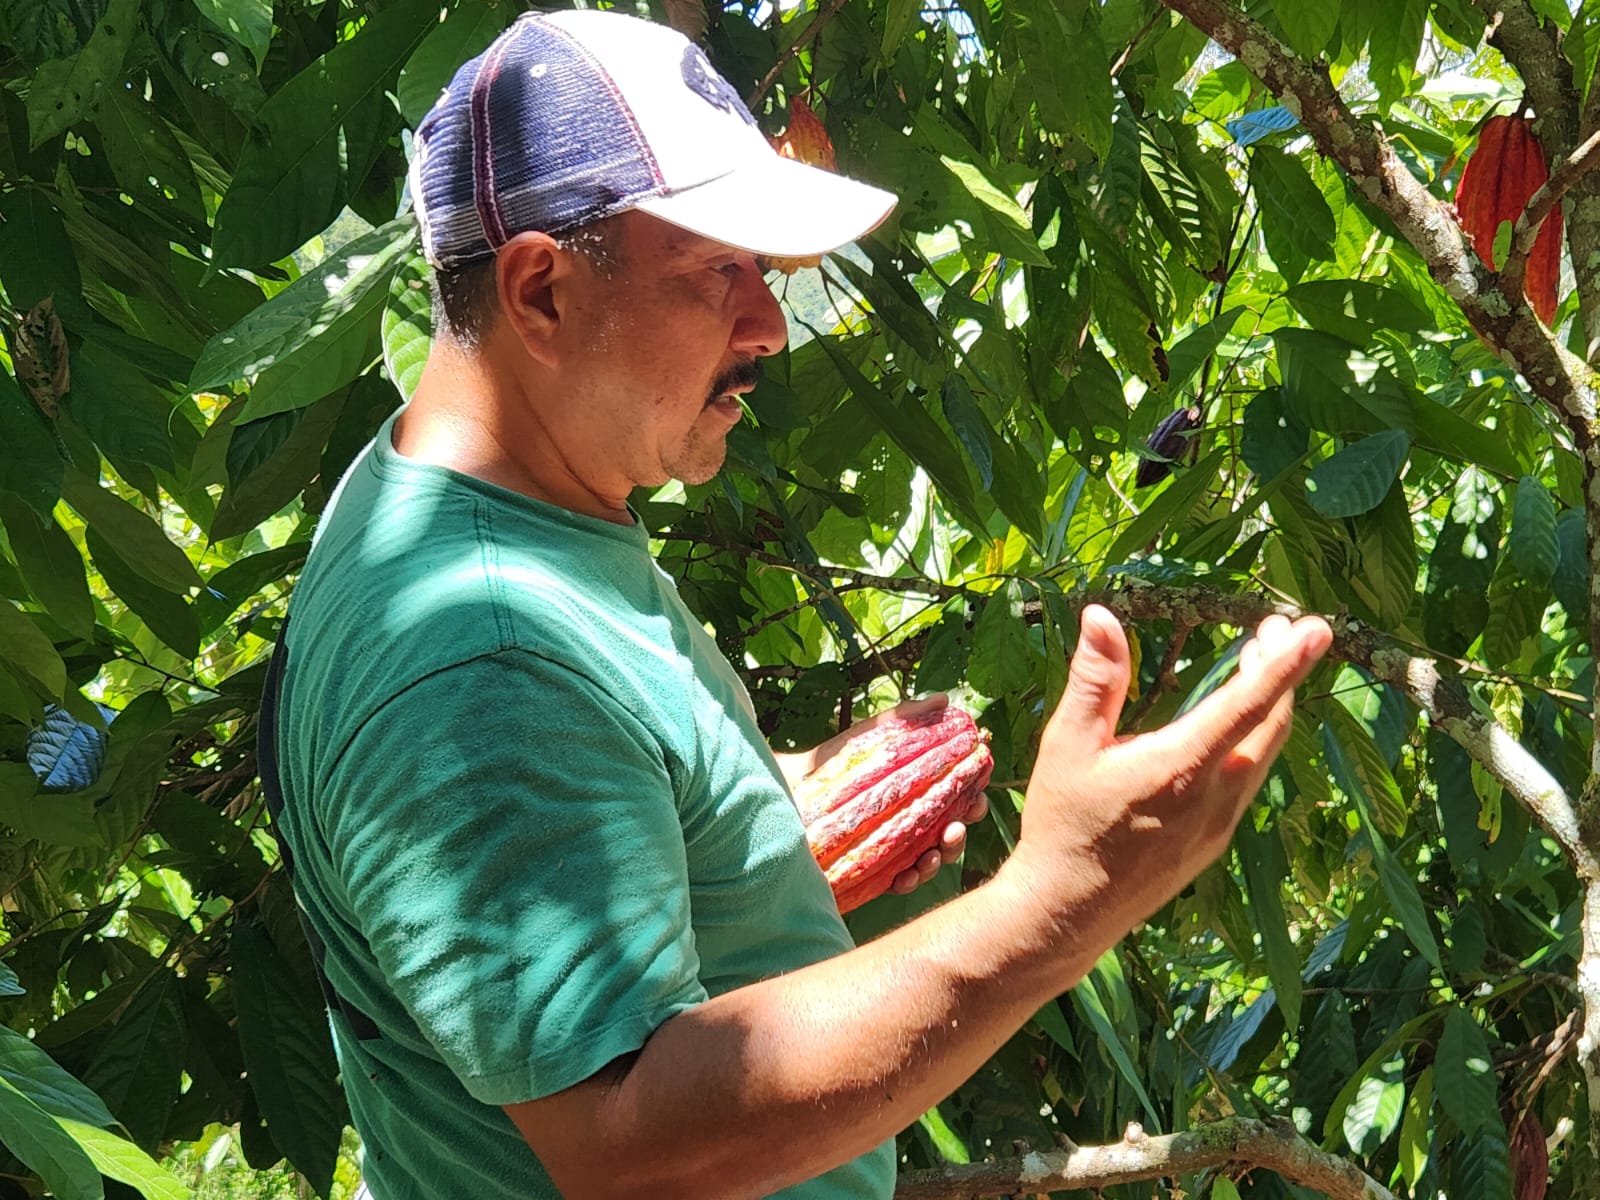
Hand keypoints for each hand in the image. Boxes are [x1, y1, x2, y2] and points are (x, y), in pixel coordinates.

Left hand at [782, 694, 987, 897]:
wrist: (788, 789)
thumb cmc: (833, 763)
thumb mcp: (869, 737)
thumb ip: (905, 718)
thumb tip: (946, 698)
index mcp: (915, 796)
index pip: (954, 802)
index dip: (971, 801)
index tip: (978, 796)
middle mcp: (908, 826)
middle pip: (947, 836)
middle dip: (959, 837)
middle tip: (959, 827)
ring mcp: (890, 851)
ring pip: (927, 863)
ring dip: (938, 860)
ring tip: (933, 854)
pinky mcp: (869, 873)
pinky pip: (895, 883)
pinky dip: (907, 882)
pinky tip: (906, 876)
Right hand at [1003, 604, 1330, 936]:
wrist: (1069, 909)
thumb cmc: (1064, 823)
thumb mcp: (1068, 744)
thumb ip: (1095, 680)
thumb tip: (1101, 616)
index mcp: (1181, 767)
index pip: (1248, 703)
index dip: (1287, 662)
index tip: (1318, 628)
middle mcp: (1214, 797)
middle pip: (1270, 725)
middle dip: (1280, 671)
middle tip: (1279, 627)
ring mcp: (1220, 824)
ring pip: (1263, 753)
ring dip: (1268, 704)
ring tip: (1257, 660)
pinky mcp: (1215, 841)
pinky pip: (1248, 779)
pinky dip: (1252, 739)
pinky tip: (1232, 723)